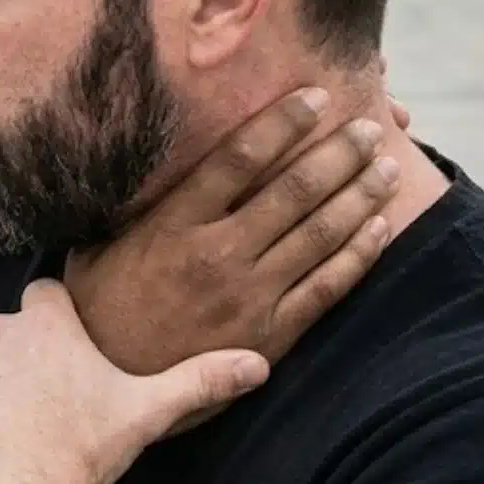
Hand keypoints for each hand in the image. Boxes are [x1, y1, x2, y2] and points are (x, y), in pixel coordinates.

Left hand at [0, 281, 267, 483]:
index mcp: (45, 321)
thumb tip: (259, 364)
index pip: (47, 300)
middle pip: (6, 336)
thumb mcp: (148, 413)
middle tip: (40, 412)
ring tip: (5, 437)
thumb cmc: (84, 454)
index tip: (66, 363)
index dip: (56, 328)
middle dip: (18, 365)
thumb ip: (201, 380)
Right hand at [65, 87, 399, 375]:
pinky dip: (359, 254)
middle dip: (339, 153)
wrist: (108, 387)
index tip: (314, 97)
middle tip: (369, 128)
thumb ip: (132, 206)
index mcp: (171, 227)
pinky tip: (379, 228)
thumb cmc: (96, 310)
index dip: (282, 123)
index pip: (238, 159)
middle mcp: (216, 256)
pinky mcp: (270, 335)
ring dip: (361, 196)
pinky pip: (327, 288)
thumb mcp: (96, 246)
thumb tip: (144, 153)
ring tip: (387, 168)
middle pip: (294, 191)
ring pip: (321, 235)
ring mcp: (248, 298)